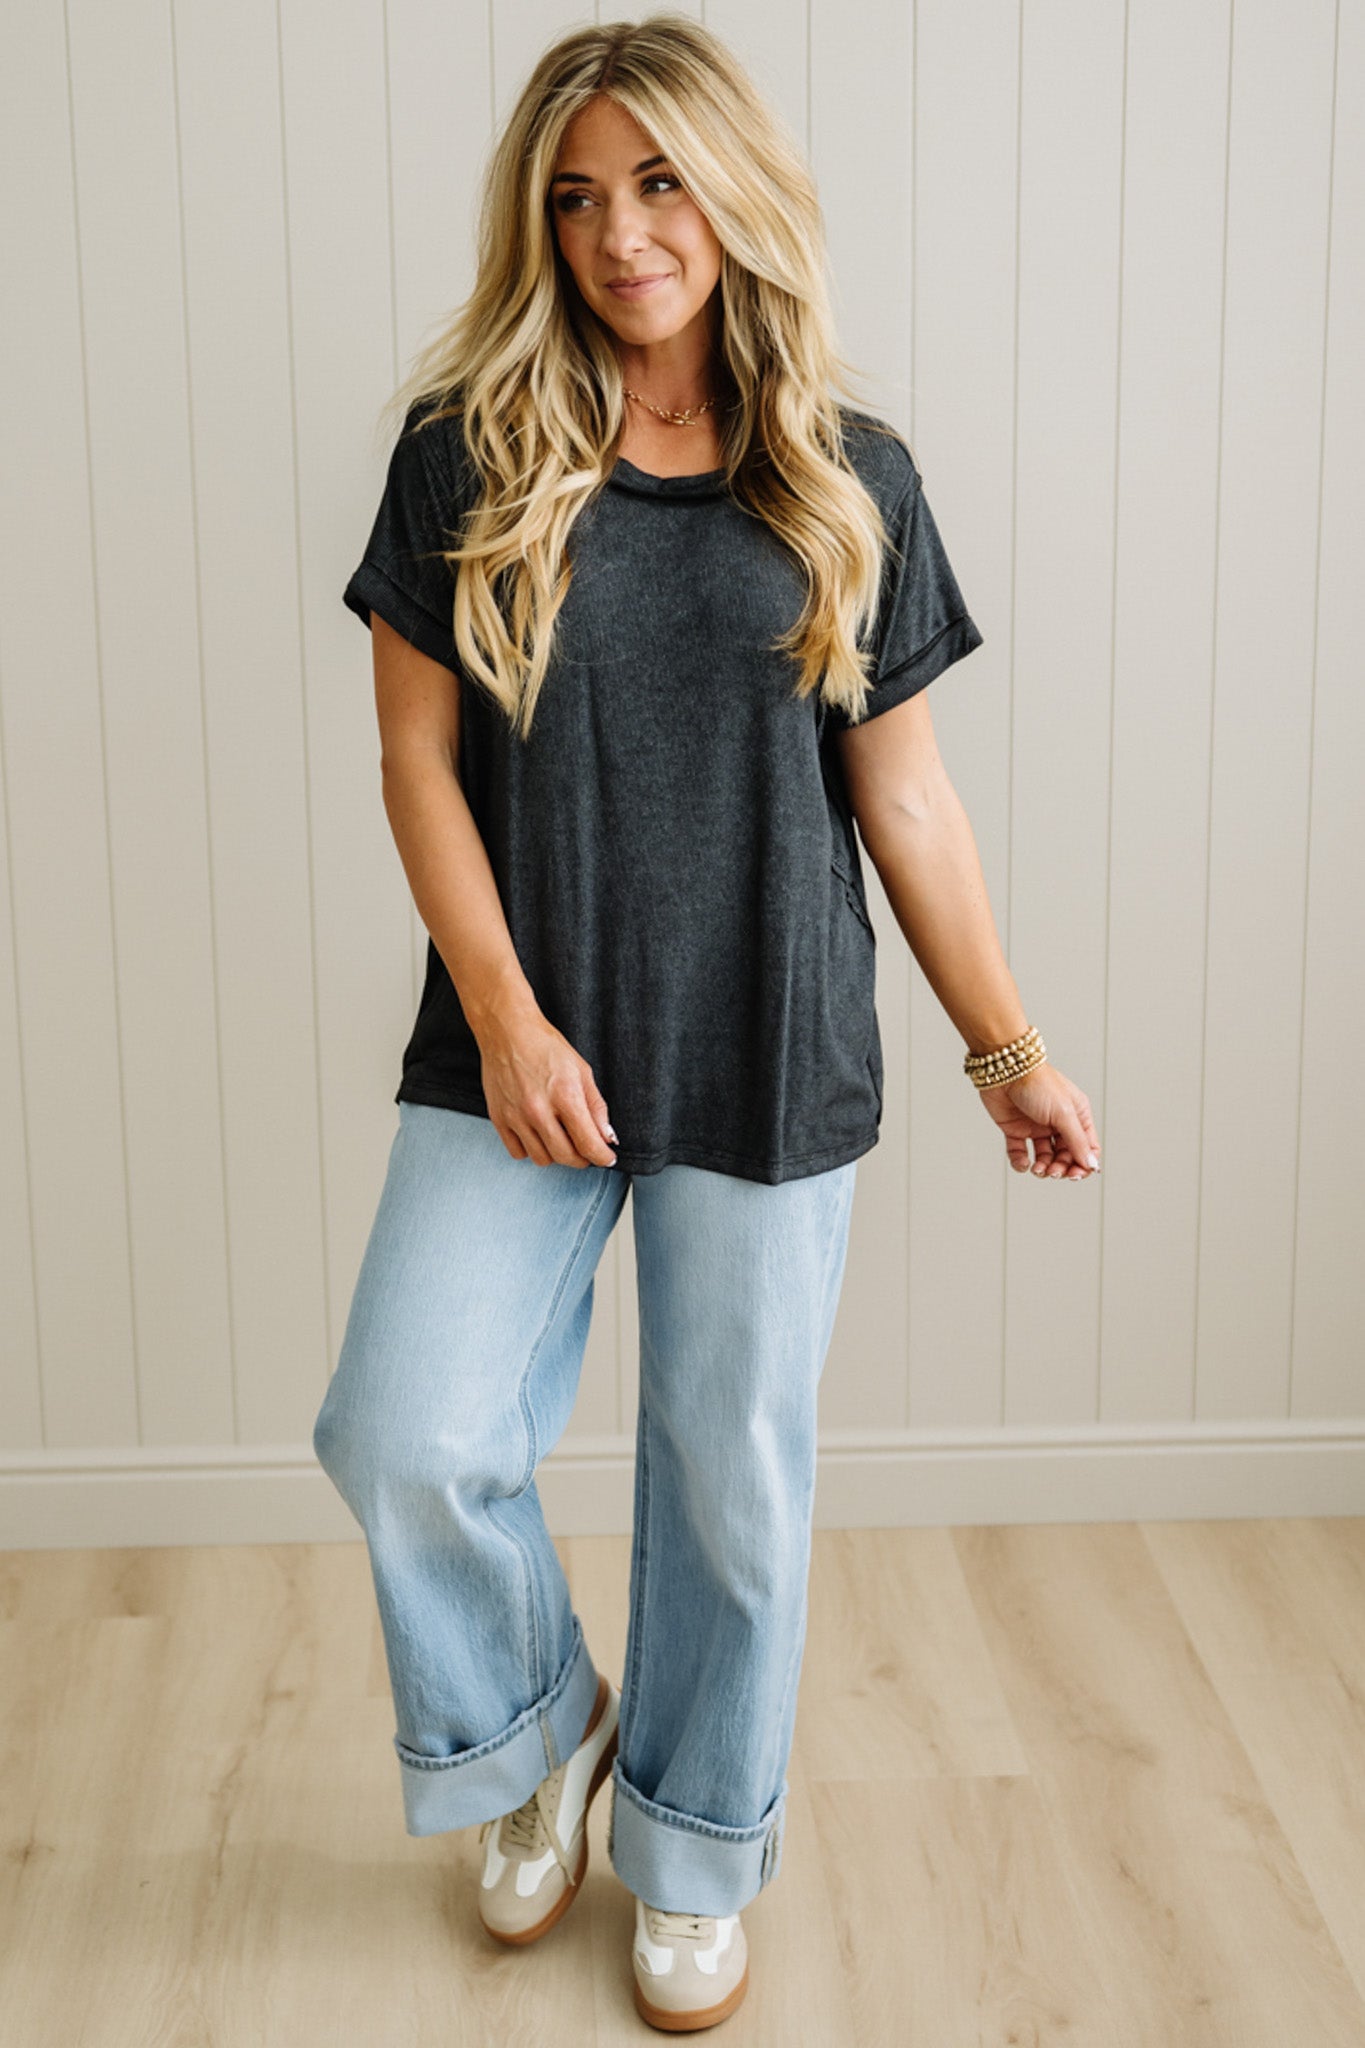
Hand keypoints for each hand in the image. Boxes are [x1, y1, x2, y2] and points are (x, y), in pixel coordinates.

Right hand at [473, 1001, 617, 1167]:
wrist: (508, 1032)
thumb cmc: (546, 1047)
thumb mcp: (582, 1071)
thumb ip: (596, 1107)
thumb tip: (607, 1137)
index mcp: (565, 1095)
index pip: (588, 1144)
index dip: (602, 1157)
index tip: (606, 1158)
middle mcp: (539, 1110)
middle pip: (565, 1157)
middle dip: (582, 1159)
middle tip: (586, 1150)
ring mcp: (516, 1116)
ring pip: (542, 1159)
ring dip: (557, 1155)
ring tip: (561, 1138)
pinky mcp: (498, 1118)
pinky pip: (518, 1153)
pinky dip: (531, 1150)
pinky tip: (538, 1135)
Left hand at [976, 1060, 1100, 1179]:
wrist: (1005, 1069)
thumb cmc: (1038, 1083)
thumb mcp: (1064, 1113)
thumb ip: (1077, 1141)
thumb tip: (1091, 1165)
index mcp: (1077, 1115)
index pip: (1088, 1148)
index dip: (1084, 1164)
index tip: (1075, 1175)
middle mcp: (1059, 1123)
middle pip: (1067, 1156)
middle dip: (1061, 1168)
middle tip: (1053, 1172)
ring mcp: (1037, 1127)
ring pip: (1045, 1157)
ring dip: (1043, 1168)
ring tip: (1038, 1169)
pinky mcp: (1015, 1130)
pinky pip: (1021, 1153)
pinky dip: (1022, 1163)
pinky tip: (1024, 1164)